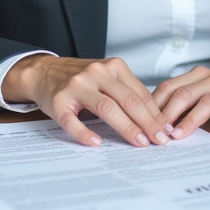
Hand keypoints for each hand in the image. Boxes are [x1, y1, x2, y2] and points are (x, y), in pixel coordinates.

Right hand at [2, 55, 171, 147]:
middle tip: (158, 140)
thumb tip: (155, 119)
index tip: (165, 129)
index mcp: (112, 67)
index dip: (155, 113)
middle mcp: (96, 73)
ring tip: (139, 142)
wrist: (44, 71)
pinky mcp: (58, 102)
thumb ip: (127, 92)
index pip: (140, 93)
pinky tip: (96, 143)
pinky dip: (85, 133)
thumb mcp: (106, 77)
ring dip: (126, 127)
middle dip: (147, 122)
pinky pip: (73, 120)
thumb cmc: (80, 79)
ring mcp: (76, 86)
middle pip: (127, 100)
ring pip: (107, 108)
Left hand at [151, 57, 209, 138]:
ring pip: (207, 102)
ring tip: (178, 134)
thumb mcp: (209, 87)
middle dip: (166, 114)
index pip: (169, 87)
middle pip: (184, 94)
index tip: (140, 122)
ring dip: (191, 119)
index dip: (154, 105)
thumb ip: (187, 97)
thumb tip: (158, 117)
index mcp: (199, 77)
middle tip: (154, 133)